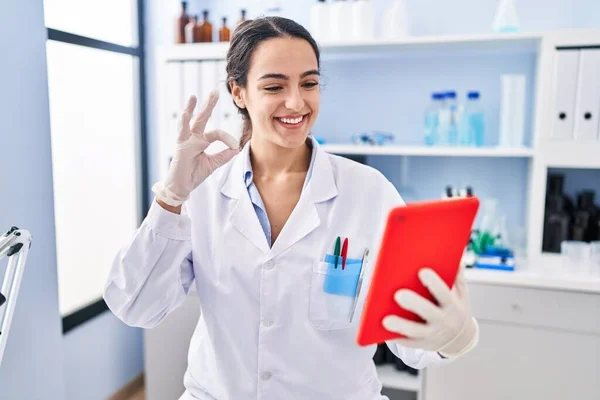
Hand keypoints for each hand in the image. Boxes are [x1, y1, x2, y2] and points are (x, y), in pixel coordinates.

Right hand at [152, 91, 239, 206]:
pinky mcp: (180, 145)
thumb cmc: (194, 174)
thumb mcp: (213, 164)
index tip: (235, 146)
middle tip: (215, 91)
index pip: (217, 133)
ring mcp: (186, 140)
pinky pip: (182, 131)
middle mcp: (194, 137)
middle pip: (203, 118)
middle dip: (209, 104)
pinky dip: (183, 121)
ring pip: (191, 121)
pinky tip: (185, 111)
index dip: (228, 138)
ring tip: (195, 95)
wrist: (182, 187)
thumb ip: (224, 155)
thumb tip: (236, 148)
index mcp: (202, 141)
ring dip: (194, 108)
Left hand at [382, 267, 478, 357]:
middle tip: (398, 294)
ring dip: (401, 326)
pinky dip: (396, 338)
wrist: (461, 339)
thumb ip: (457, 276)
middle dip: (414, 303)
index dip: (434, 283)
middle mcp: (444, 321)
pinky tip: (382, 331)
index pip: (444, 293)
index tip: (422, 271)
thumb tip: (454, 255)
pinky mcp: (422, 344)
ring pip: (415, 331)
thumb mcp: (461, 294)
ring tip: (385, 320)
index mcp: (453, 305)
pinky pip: (408, 342)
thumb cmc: (456, 308)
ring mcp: (433, 334)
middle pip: (428, 312)